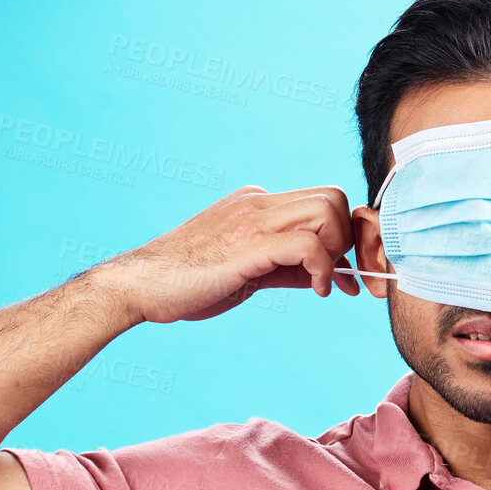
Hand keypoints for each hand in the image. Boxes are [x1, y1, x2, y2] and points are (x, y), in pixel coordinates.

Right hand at [96, 185, 358, 324]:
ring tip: (322, 283)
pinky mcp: (249, 245)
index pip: (323, 200)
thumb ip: (287, 265)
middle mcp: (259, 202)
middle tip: (336, 277)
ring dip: (337, 250)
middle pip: (334, 197)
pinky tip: (316, 291)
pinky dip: (323, 268)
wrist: (142, 285)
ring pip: (328, 211)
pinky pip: (308, 244)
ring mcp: (253, 219)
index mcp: (257, 203)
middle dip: (348, 240)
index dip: (344, 235)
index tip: (346, 273)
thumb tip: (326, 276)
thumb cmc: (189, 282)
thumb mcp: (248, 269)